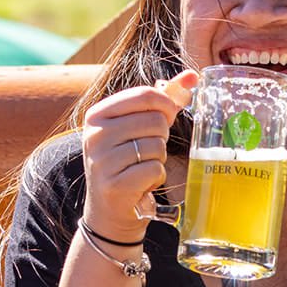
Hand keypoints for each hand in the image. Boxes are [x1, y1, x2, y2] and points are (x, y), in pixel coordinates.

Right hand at [78, 70, 199, 243]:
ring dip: (158, 159)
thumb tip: (192, 76)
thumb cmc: (128, 161)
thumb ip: (163, 99)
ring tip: (141, 167)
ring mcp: (102, 161)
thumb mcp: (138, 126)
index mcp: (97, 114)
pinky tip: (142, 183)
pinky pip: (155, 170)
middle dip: (161, 136)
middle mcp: (95, 135)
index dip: (166, 106)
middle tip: (147, 150)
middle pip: (155, 121)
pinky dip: (156, 177)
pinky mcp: (115, 185)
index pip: (145, 95)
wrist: (109, 209)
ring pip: (156, 146)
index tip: (166, 117)